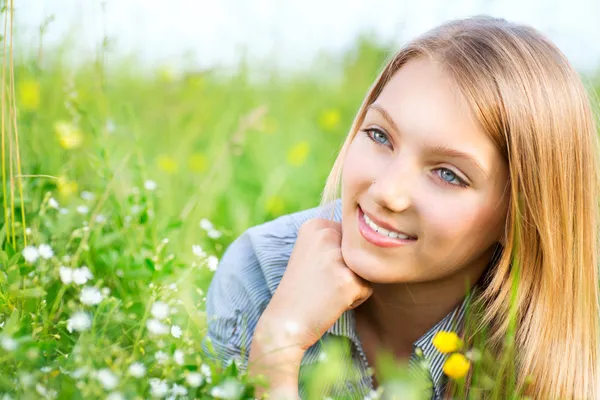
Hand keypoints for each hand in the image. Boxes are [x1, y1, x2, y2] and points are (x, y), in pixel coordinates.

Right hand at [254, 218, 372, 351]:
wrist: (285, 322)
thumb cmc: (300, 290)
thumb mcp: (310, 252)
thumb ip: (334, 239)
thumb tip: (371, 235)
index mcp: (315, 225)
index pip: (349, 236)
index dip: (339, 256)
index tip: (317, 268)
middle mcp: (326, 235)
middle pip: (359, 251)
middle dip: (348, 269)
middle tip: (321, 282)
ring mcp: (337, 257)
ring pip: (365, 268)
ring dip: (352, 283)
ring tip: (327, 291)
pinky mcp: (348, 281)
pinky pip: (367, 288)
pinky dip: (355, 300)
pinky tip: (332, 302)